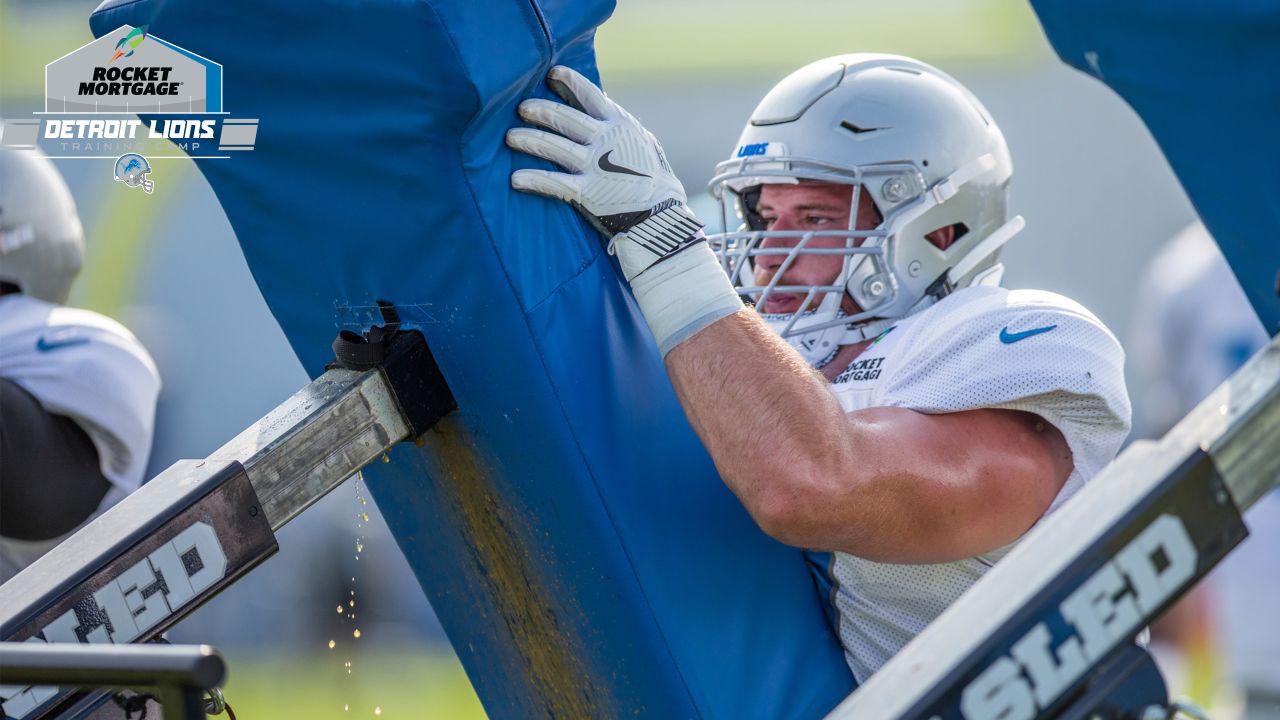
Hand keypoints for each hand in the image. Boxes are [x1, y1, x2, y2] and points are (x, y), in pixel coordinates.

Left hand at [507, 66, 703, 280]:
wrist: (662, 213)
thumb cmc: (654, 177)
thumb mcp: (642, 142)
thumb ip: (619, 126)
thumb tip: (600, 106)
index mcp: (620, 124)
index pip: (590, 94)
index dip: (568, 81)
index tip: (552, 74)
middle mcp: (605, 141)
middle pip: (563, 118)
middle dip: (539, 110)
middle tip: (522, 108)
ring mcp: (594, 166)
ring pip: (552, 146)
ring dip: (528, 140)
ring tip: (510, 137)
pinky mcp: (587, 193)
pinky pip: (552, 182)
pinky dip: (532, 179)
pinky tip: (515, 179)